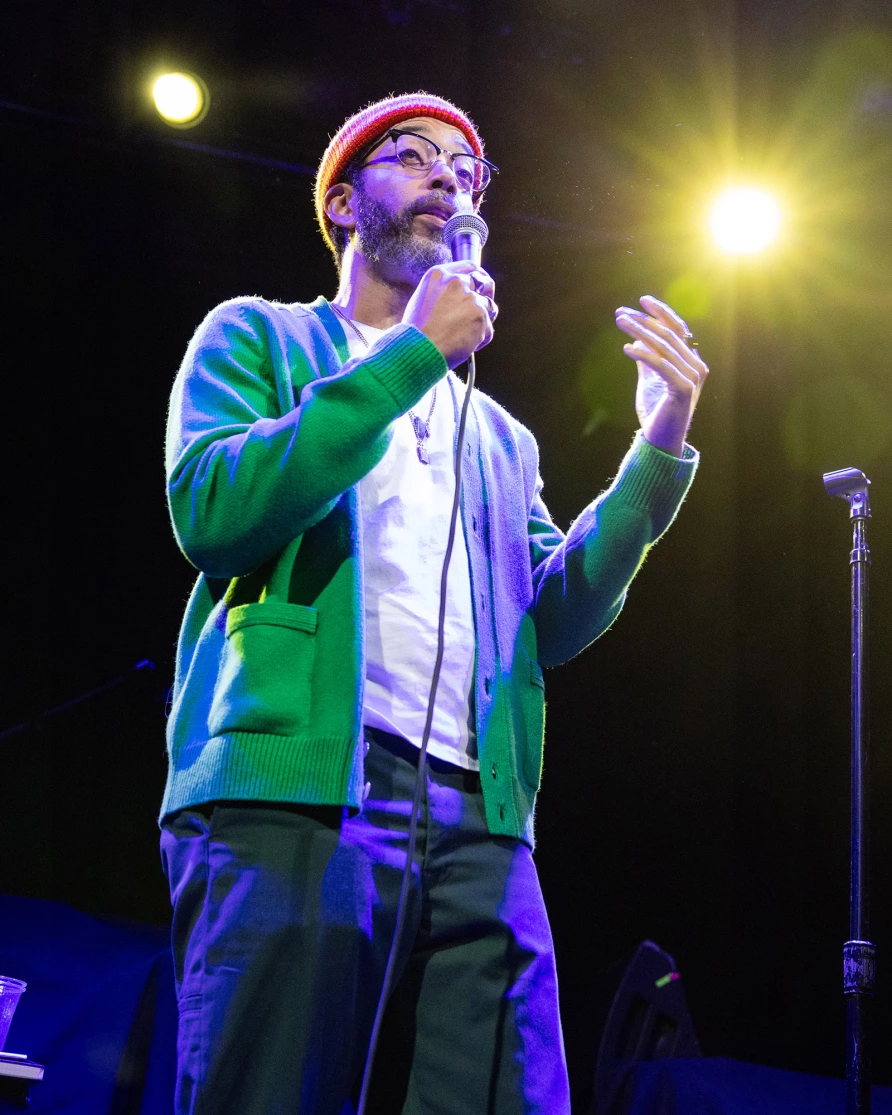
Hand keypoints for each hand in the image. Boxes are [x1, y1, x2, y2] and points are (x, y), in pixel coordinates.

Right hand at [403, 261, 495, 369]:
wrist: (419, 349)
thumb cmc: (416, 332)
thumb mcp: (422, 300)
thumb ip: (442, 292)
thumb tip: (460, 295)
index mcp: (439, 274)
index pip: (469, 266)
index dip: (479, 276)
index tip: (482, 285)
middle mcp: (456, 281)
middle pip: (484, 283)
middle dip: (486, 296)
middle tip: (482, 312)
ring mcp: (470, 298)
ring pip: (489, 307)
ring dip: (482, 321)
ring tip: (466, 335)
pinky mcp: (480, 315)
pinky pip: (488, 329)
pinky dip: (480, 339)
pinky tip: (465, 345)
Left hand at [615, 295, 708, 457]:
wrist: (661, 441)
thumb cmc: (656, 412)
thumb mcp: (649, 380)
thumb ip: (647, 360)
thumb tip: (638, 337)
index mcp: (690, 362)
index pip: (677, 329)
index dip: (661, 313)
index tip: (642, 301)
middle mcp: (696, 367)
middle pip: (668, 335)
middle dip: (643, 321)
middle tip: (620, 312)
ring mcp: (692, 378)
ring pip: (664, 347)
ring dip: (639, 332)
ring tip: (620, 323)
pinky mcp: (684, 389)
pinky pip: (661, 365)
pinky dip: (643, 355)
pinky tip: (626, 348)